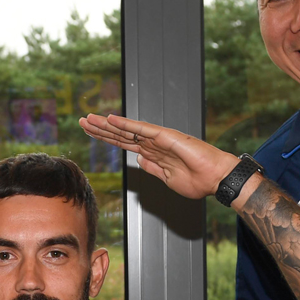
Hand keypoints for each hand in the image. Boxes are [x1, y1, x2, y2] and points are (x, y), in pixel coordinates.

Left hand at [80, 113, 239, 199]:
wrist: (216, 179)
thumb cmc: (199, 181)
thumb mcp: (168, 179)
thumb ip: (153, 169)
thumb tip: (139, 161)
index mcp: (154, 153)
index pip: (124, 143)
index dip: (107, 138)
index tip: (91, 133)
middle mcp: (154, 143)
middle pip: (121, 134)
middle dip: (101, 129)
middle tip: (83, 121)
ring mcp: (159, 139)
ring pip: (127, 129)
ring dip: (107, 124)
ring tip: (89, 119)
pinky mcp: (166, 137)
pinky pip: (141, 129)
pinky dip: (125, 123)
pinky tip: (110, 119)